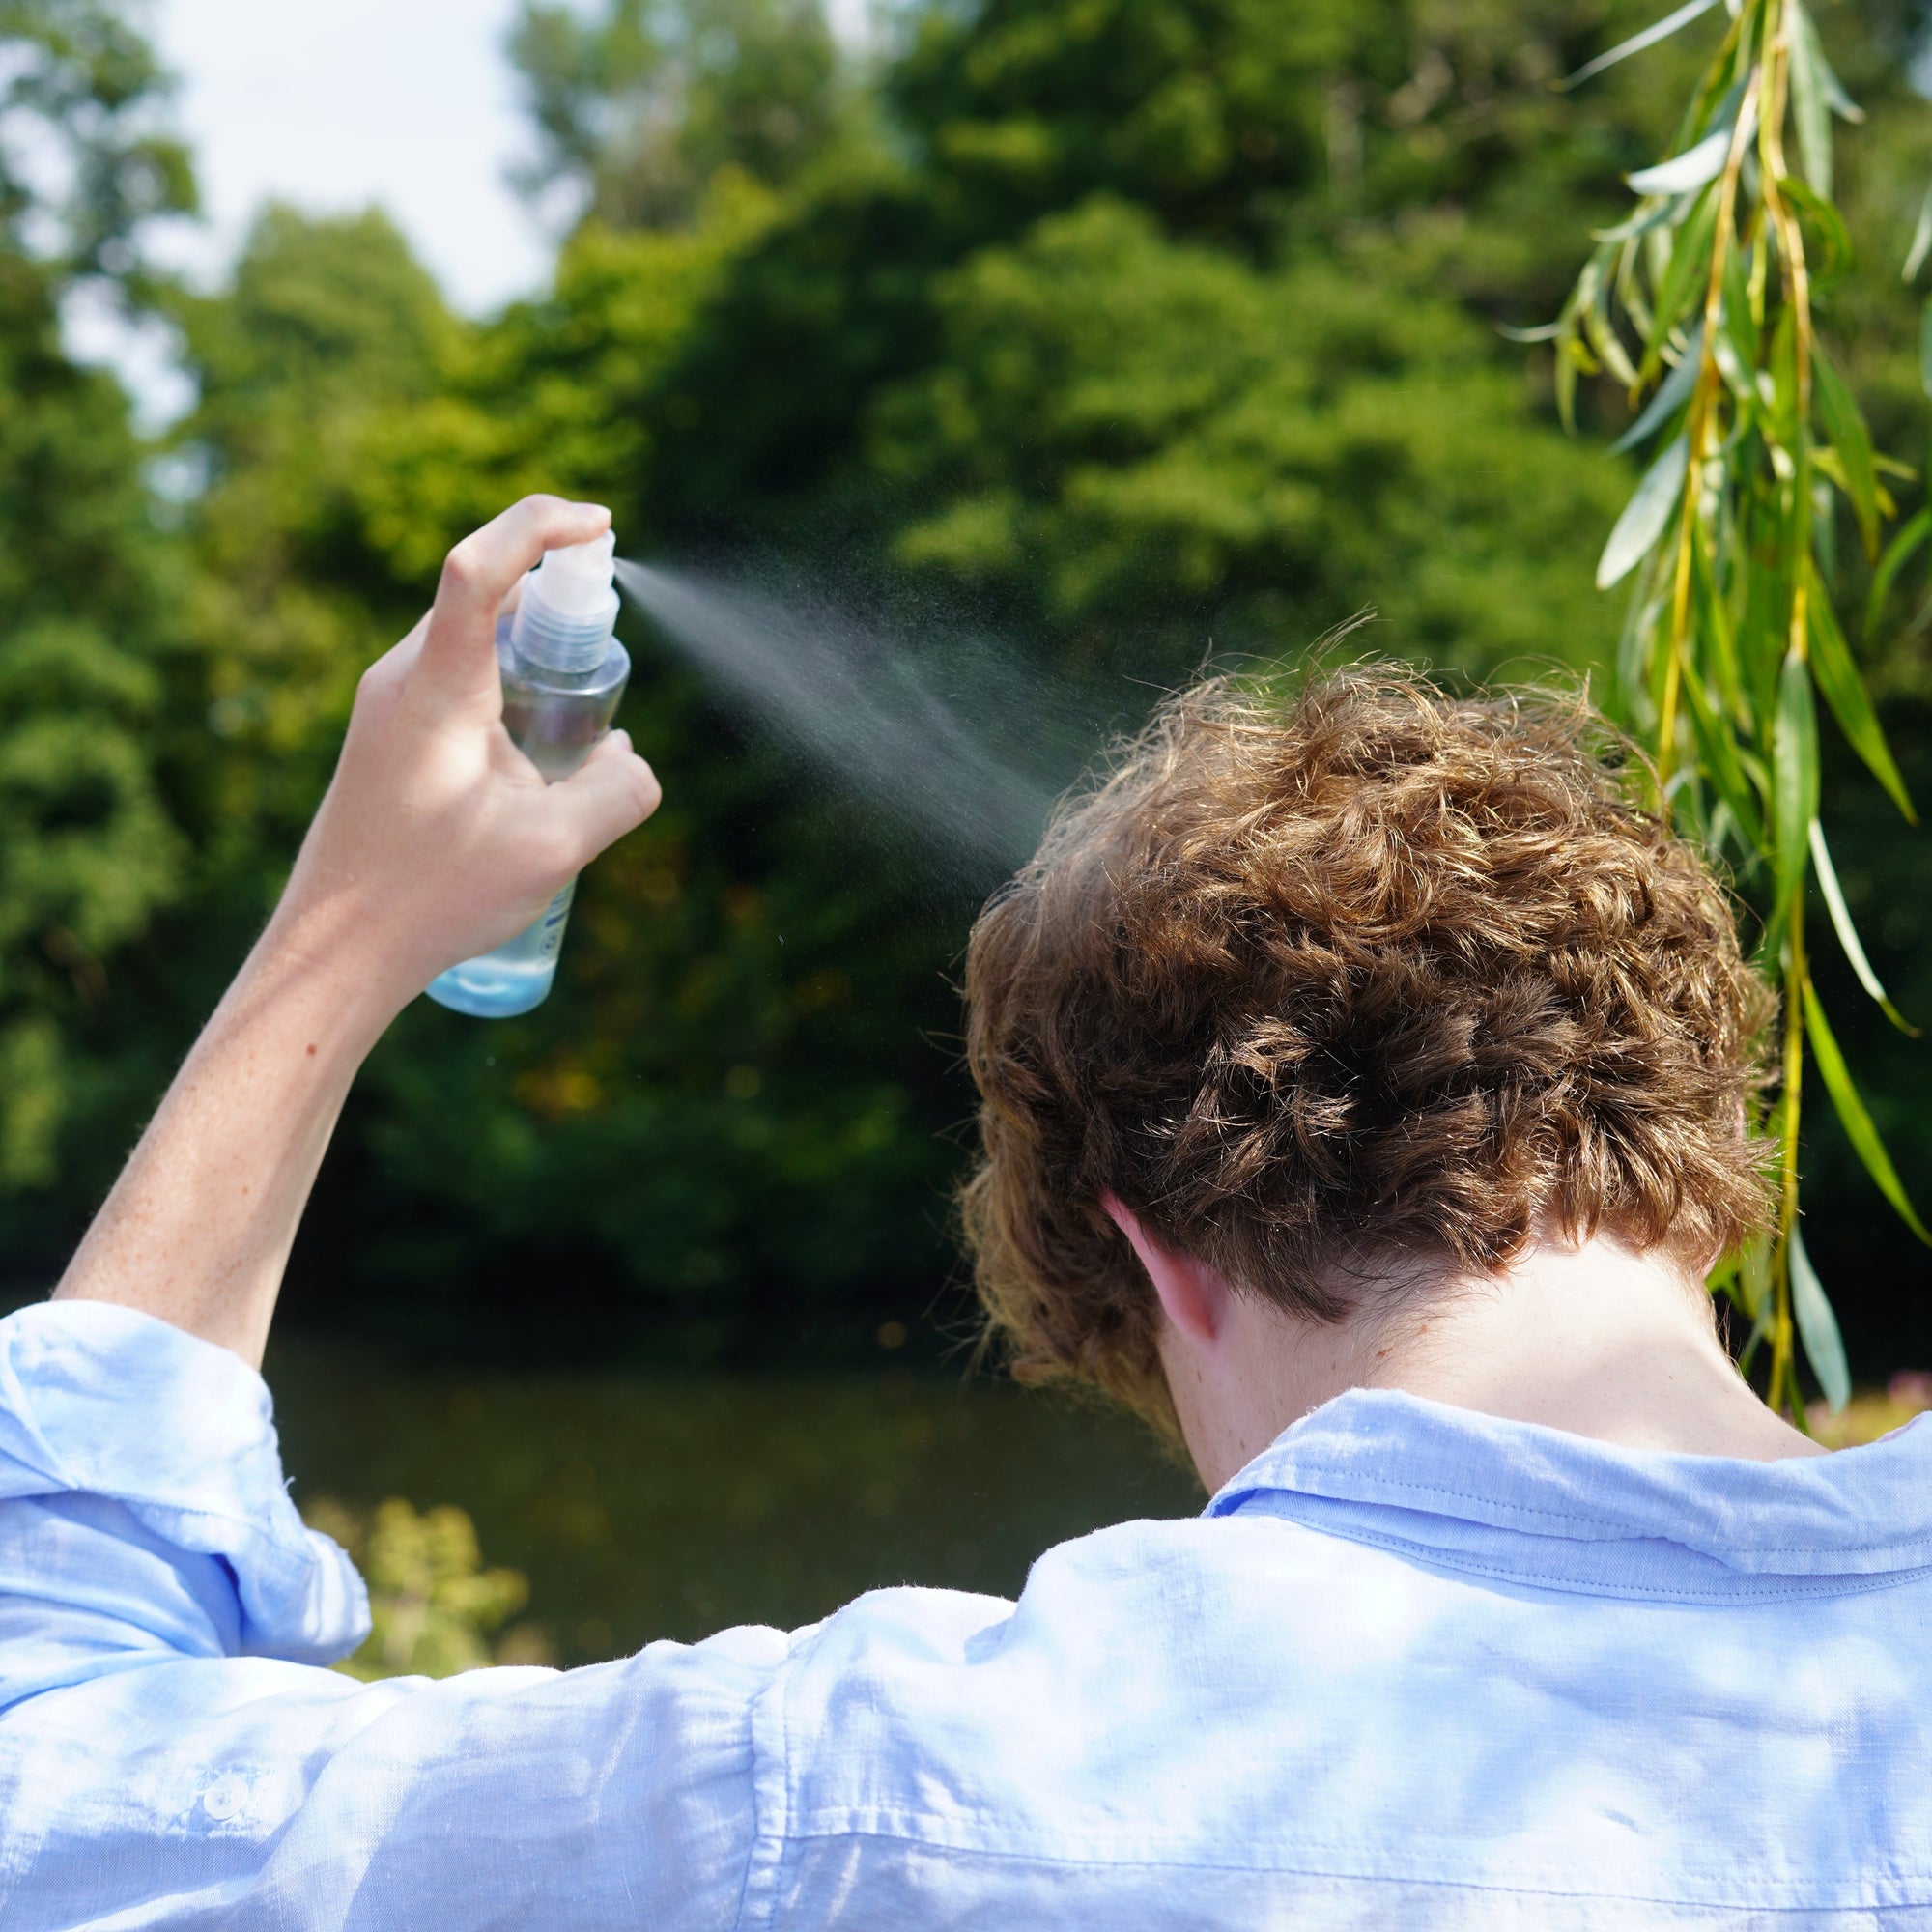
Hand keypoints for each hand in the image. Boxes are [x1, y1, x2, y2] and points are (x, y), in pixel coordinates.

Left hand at [269, 495, 660, 1016]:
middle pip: (487, 595)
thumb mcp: (556, 847)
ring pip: (475, 642)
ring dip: (536, 659)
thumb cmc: (435, 896)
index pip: (482, 565)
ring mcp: (388, 705)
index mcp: (438, 685)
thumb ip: (620, 789)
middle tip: (608, 655)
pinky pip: (459, 682)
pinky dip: (510, 692)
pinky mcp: (387, 737)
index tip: (602, 527)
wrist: (337, 949)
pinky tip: (536, 765)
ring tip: (577, 732)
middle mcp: (403, 678)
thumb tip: (628, 757)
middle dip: (559, 605)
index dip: (544, 524)